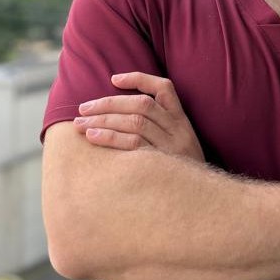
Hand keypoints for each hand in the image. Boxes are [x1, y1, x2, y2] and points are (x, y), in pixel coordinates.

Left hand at [74, 72, 204, 162]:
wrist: (199, 200)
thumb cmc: (180, 172)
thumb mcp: (178, 145)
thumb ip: (158, 128)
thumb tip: (117, 115)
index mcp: (181, 120)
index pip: (164, 88)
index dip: (139, 79)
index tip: (113, 79)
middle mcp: (178, 129)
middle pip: (142, 105)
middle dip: (109, 103)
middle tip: (82, 109)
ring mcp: (172, 146)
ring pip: (136, 122)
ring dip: (104, 120)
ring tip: (80, 124)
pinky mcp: (163, 164)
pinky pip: (133, 145)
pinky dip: (111, 138)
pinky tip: (92, 137)